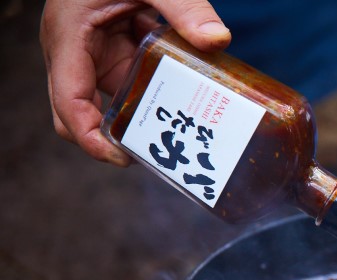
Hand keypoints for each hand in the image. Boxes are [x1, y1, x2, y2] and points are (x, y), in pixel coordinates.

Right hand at [40, 0, 230, 165]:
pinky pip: (131, 80)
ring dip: (143, 114)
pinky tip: (188, 96)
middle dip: (115, 137)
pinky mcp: (114, 47)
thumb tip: (218, 39)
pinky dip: (156, 89)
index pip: (68, 104)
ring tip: (182, 131)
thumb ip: (184, 7)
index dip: (91, 139)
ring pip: (112, 100)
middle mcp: (75, 52)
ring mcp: (94, 52)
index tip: (124, 158)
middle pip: (81, 114)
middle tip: (160, 151)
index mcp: (68, 39)